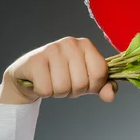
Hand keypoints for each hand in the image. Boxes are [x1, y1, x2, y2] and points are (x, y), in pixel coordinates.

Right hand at [0, 37, 115, 104]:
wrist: (29, 74)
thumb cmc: (63, 75)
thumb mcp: (87, 80)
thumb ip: (103, 86)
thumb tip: (110, 96)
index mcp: (86, 45)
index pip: (100, 72)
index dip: (93, 86)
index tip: (84, 84)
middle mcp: (70, 43)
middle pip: (82, 83)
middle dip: (74, 91)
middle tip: (65, 83)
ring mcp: (51, 49)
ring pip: (63, 88)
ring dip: (59, 93)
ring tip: (53, 82)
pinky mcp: (35, 60)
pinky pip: (46, 90)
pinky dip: (44, 92)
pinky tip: (41, 82)